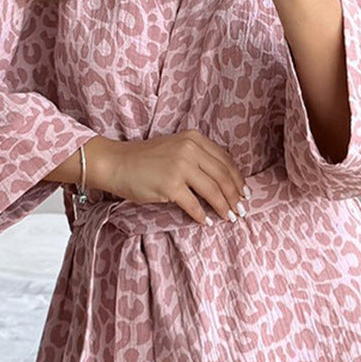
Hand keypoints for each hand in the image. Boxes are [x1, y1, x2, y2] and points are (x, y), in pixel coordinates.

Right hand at [86, 132, 248, 225]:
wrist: (117, 163)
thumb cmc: (145, 159)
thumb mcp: (176, 148)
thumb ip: (197, 157)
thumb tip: (220, 182)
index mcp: (194, 139)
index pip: (225, 160)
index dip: (237, 179)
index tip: (243, 193)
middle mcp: (190, 150)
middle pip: (222, 176)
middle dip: (234, 196)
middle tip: (241, 210)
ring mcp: (180, 167)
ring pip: (213, 191)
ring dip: (223, 207)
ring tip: (229, 217)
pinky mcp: (170, 185)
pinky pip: (193, 205)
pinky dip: (202, 216)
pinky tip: (206, 222)